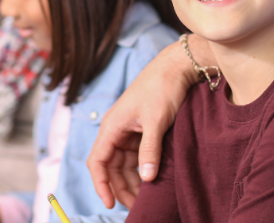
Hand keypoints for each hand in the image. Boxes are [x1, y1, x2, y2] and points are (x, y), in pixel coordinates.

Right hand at [87, 34, 210, 208]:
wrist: (175, 67)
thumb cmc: (162, 88)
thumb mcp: (156, 121)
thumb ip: (150, 151)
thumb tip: (146, 178)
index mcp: (112, 127)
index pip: (97, 162)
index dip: (101, 185)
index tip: (110, 204)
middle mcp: (115, 130)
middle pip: (111, 167)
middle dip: (120, 187)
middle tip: (135, 206)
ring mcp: (128, 130)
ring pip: (124, 163)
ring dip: (131, 180)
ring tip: (145, 197)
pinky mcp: (140, 129)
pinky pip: (136, 155)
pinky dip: (141, 168)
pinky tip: (151, 180)